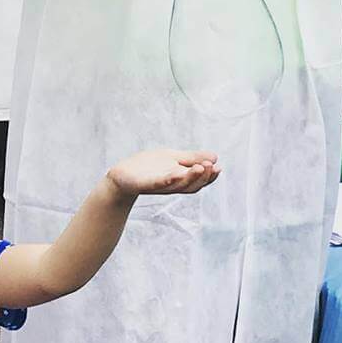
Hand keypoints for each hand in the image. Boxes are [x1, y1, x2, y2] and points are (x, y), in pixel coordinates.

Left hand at [106, 148, 220, 200]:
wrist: (123, 175)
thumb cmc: (148, 167)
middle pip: (192, 185)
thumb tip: (215, 157)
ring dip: (191, 177)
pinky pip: (159, 183)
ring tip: (200, 167)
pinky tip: (176, 173)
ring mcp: (160, 185)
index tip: (219, 167)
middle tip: (211, 166)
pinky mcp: (146, 184)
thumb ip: (192, 158)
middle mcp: (173, 185)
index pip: (199, 180)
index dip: (210, 176)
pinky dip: (169, 179)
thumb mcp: (173, 158)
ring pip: (179, 185)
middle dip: (204, 176)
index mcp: (180, 179)